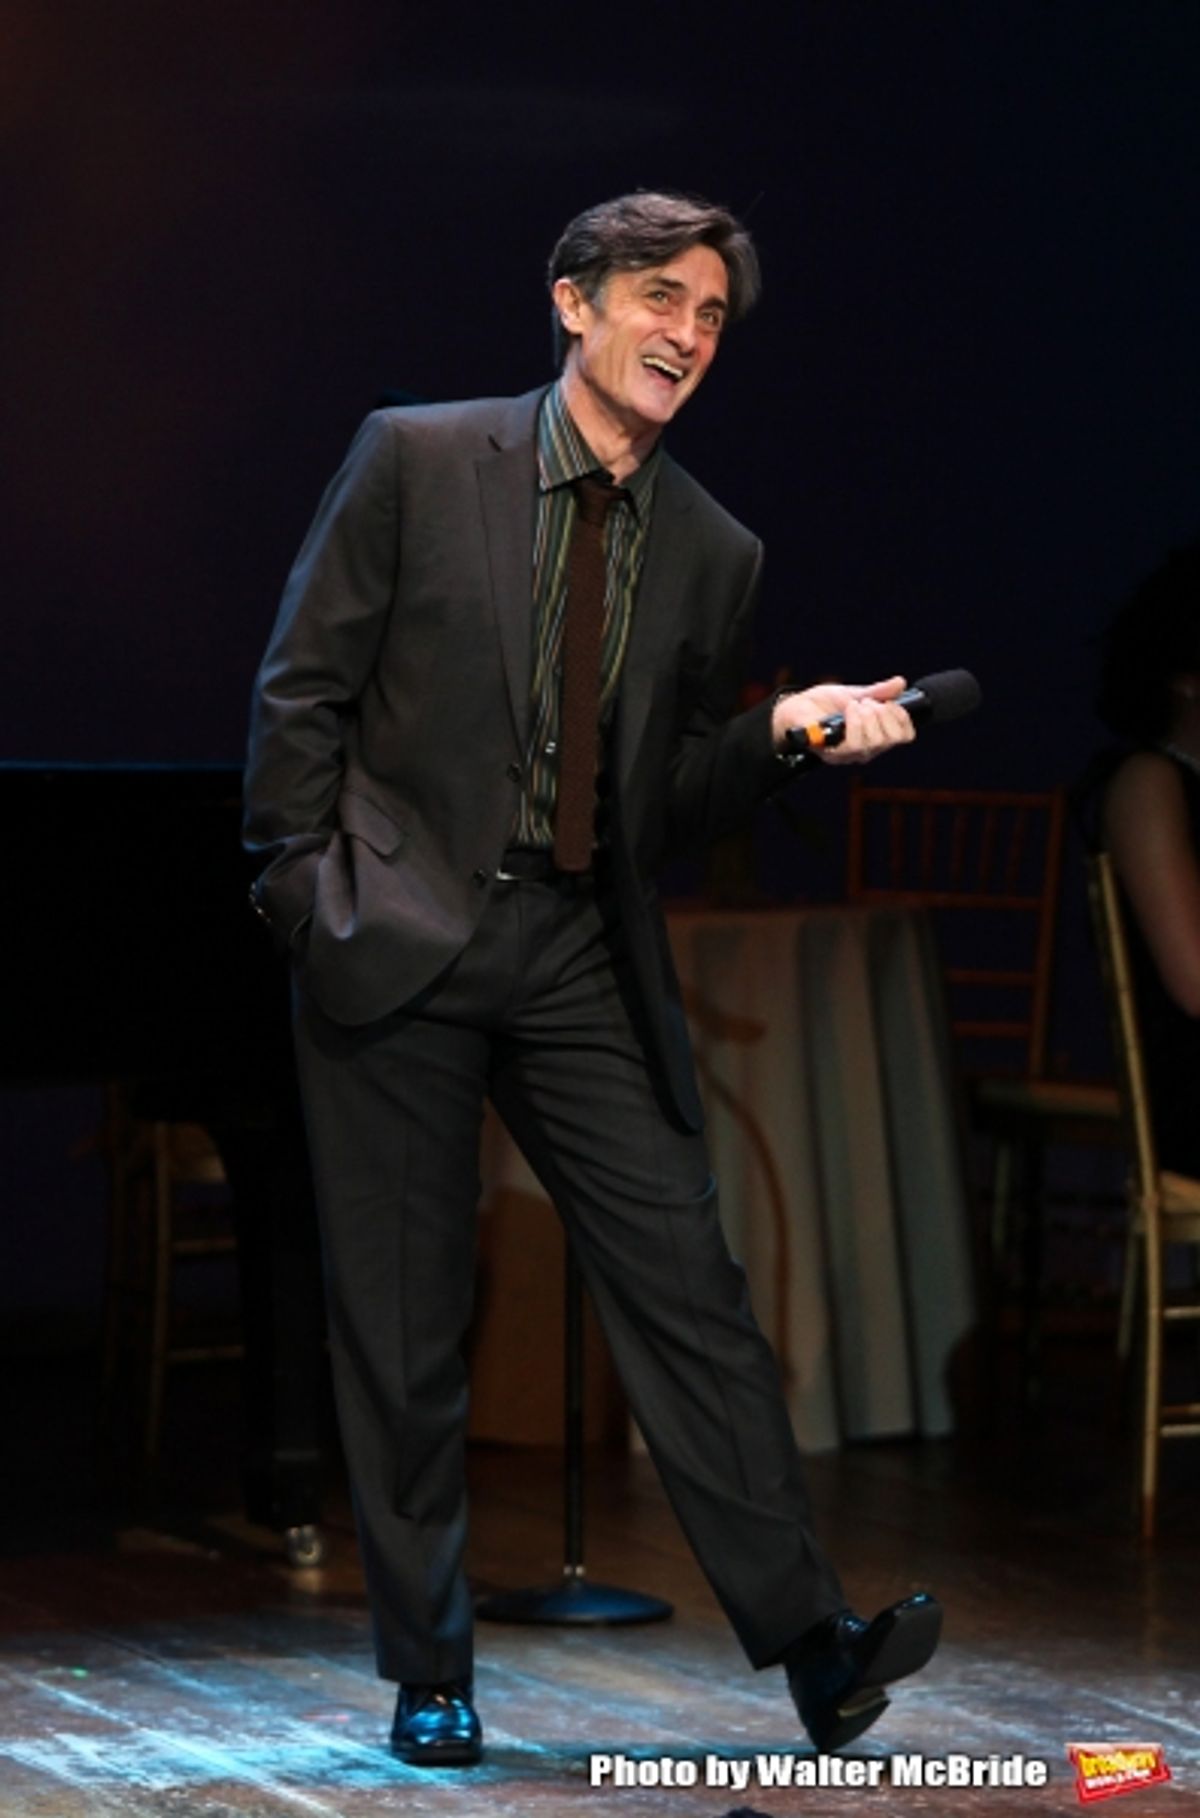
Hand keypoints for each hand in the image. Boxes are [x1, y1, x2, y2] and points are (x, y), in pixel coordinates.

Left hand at [771, 676, 915, 765]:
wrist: (797, 706)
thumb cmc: (825, 704)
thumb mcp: (855, 693)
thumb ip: (878, 692)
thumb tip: (901, 682)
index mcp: (877, 735)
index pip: (905, 736)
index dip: (903, 717)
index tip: (890, 702)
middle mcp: (867, 749)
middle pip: (891, 740)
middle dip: (882, 714)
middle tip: (867, 702)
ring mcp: (849, 754)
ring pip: (873, 743)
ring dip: (867, 717)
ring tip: (855, 705)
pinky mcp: (833, 753)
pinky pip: (853, 745)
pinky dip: (855, 722)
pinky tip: (848, 709)